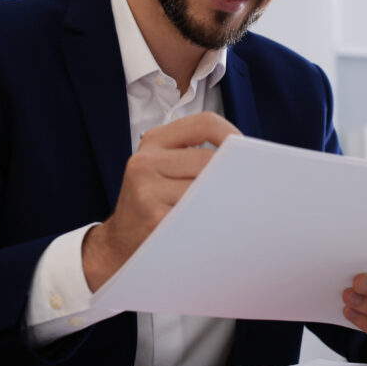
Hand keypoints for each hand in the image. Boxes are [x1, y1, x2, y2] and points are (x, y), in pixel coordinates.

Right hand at [82, 111, 240, 291]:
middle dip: (231, 172)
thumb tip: (244, 156)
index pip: (204, 123)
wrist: (120, 242)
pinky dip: (212, 218)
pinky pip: (198, 214)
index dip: (231, 134)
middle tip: (246, 186)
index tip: (245, 151)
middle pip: (209, 159)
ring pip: (207, 188)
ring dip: (224, 198)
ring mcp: (147, 191)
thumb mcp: (162, 167)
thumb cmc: (152, 201)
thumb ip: (195, 153)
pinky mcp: (154, 219)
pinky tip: (214, 224)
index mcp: (153, 141)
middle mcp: (145, 162)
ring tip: (230, 206)